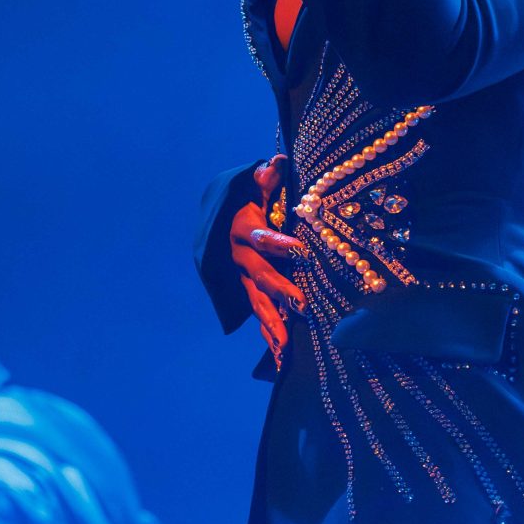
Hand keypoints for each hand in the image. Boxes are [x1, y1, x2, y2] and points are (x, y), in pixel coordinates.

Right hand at [229, 155, 306, 358]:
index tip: (299, 248)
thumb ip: (266, 179)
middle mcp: (241, 258)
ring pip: (257, 304)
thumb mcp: (254, 188)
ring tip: (286, 347)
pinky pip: (259, 318)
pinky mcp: (248, 294)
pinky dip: (270, 339)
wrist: (222, 222)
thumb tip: (277, 162)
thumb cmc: (249, 201)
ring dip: (272, 325)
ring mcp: (243, 280)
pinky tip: (281, 361)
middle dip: (280, 291)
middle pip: (260, 276)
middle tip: (302, 305)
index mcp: (244, 230)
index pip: (261, 237)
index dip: (277, 242)